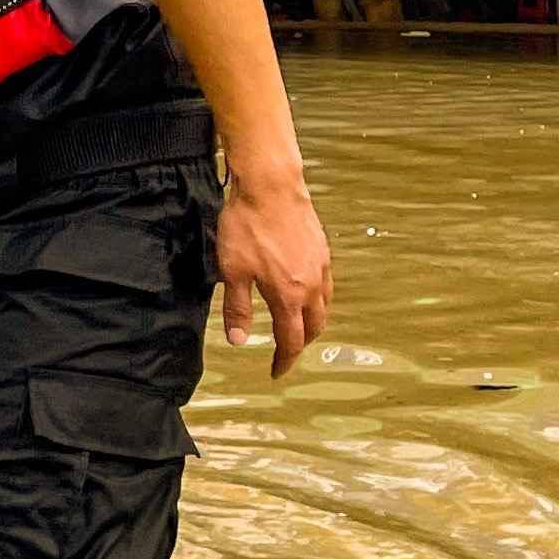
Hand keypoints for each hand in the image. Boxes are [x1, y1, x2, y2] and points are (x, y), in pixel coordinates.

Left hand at [218, 166, 332, 379]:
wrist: (270, 186)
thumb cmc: (247, 226)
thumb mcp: (232, 271)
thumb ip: (236, 308)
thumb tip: (238, 340)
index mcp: (289, 296)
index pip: (291, 340)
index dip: (284, 360)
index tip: (276, 372)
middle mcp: (311, 286)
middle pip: (314, 327)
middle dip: (300, 343)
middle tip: (286, 350)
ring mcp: (321, 266)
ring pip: (324, 306)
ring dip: (312, 322)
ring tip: (297, 326)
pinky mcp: (322, 250)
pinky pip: (326, 285)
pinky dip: (318, 299)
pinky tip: (305, 292)